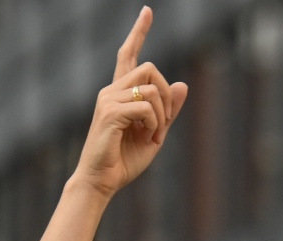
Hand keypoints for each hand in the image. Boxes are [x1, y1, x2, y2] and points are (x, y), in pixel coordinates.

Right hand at [73, 7, 188, 197]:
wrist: (101, 182)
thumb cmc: (123, 161)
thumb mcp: (155, 133)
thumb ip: (167, 111)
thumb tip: (182, 85)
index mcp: (119, 93)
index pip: (128, 54)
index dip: (139, 32)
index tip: (148, 11)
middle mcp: (111, 90)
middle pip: (149, 67)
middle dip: (165, 93)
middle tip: (163, 123)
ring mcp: (108, 100)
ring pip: (150, 87)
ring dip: (161, 113)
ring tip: (153, 135)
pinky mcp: (110, 113)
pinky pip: (146, 106)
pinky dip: (155, 123)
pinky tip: (148, 138)